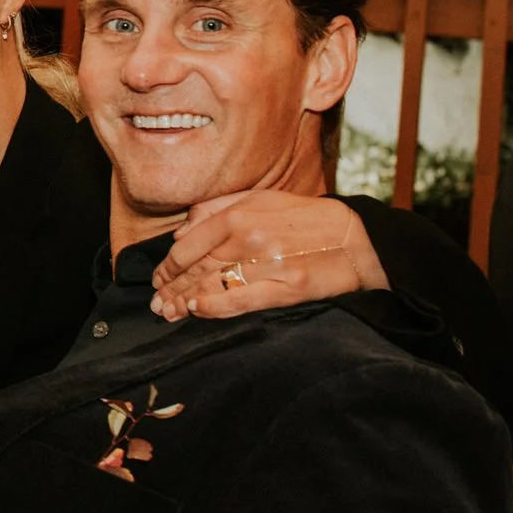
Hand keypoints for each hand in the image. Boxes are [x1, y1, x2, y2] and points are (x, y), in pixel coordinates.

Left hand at [150, 190, 385, 320]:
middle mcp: (249, 239)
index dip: (168, 266)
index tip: (158, 279)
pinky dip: (217, 307)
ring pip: (213, 286)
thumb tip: (181, 232)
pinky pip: (242, 300)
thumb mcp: (260, 199)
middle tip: (156, 304)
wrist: (357, 238)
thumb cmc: (304, 218)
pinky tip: (198, 311)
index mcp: (239, 215)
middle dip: (171, 289)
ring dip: (185, 302)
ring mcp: (268, 265)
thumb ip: (217, 209)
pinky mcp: (288, 288)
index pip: (189, 246)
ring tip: (168, 314)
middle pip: (197, 269)